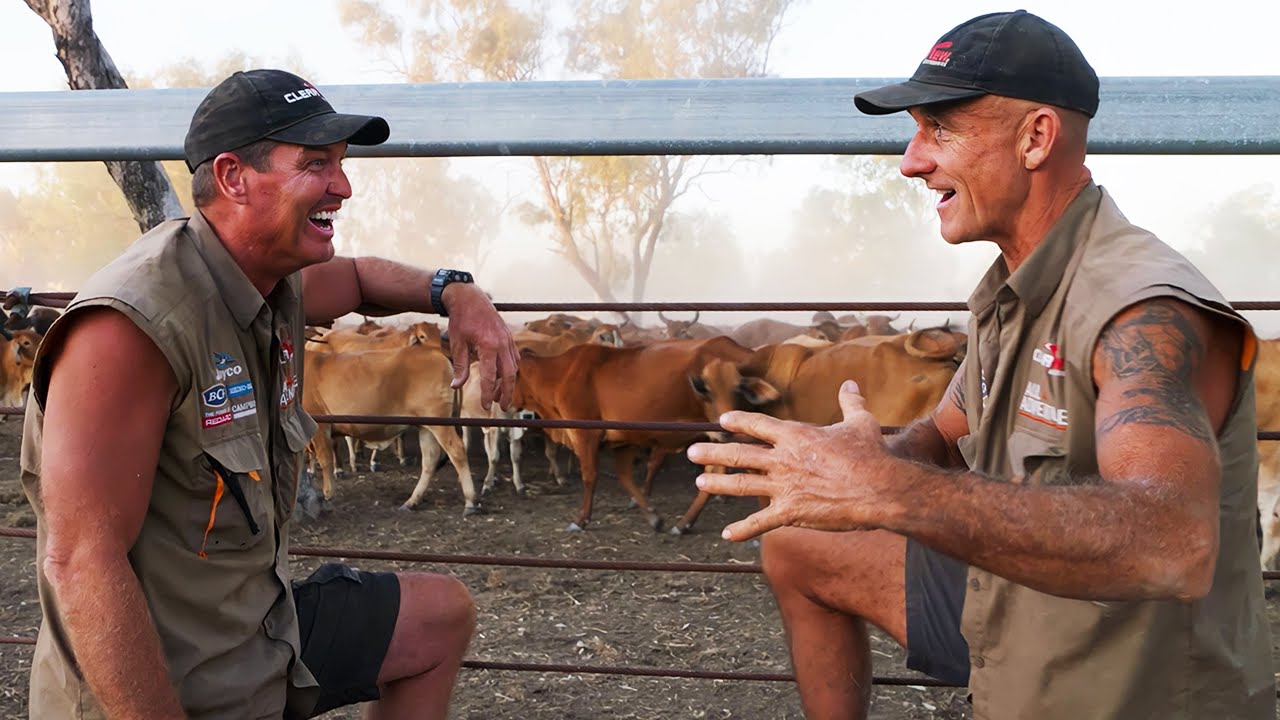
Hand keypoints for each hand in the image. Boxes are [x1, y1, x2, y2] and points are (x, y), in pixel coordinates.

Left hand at [441, 283, 518, 409]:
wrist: (470, 297)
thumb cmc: (461, 319)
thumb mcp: (457, 343)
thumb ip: (460, 366)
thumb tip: (457, 386)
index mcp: (488, 346)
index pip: (491, 377)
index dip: (488, 393)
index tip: (485, 406)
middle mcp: (502, 344)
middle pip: (509, 375)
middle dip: (506, 393)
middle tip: (501, 407)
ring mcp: (508, 340)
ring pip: (513, 367)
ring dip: (508, 383)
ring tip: (500, 395)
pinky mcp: (509, 337)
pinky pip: (514, 357)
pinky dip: (510, 369)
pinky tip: (504, 376)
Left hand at [686, 380, 898, 541]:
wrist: (878, 488)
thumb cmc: (870, 454)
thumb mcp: (860, 422)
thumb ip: (850, 402)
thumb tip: (850, 383)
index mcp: (796, 435)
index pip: (758, 425)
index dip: (738, 422)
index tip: (723, 421)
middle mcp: (783, 459)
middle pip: (739, 454)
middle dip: (713, 453)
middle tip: (691, 453)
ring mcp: (784, 486)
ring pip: (742, 484)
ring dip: (718, 484)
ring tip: (700, 482)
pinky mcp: (790, 512)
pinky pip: (760, 522)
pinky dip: (743, 529)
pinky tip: (727, 535)